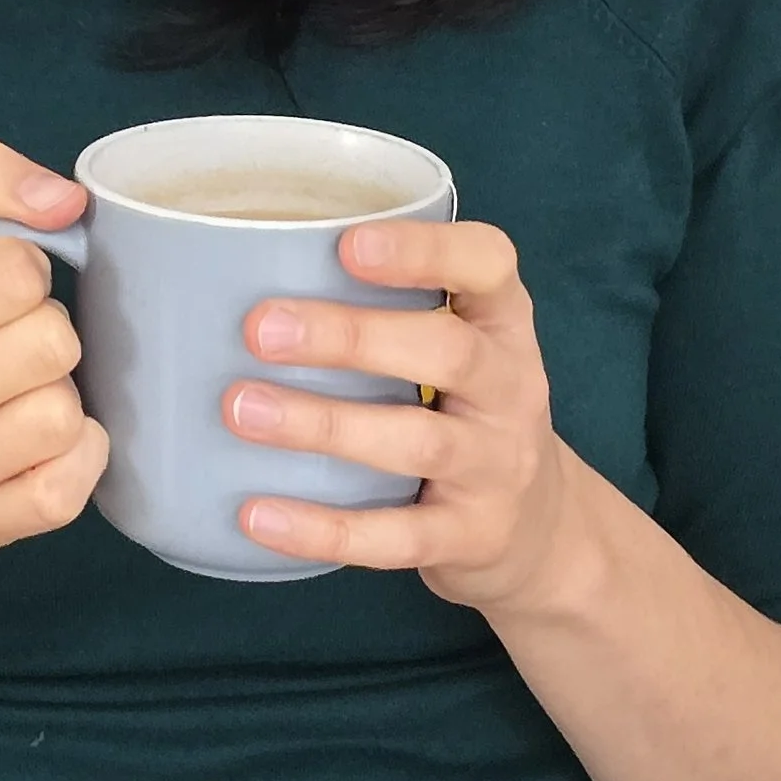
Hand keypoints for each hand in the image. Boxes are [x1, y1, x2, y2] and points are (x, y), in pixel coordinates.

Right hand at [0, 144, 109, 552]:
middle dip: (44, 328)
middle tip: (7, 339)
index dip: (25, 266)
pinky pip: (67, 491)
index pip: (15, 272)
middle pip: (51, 345)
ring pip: (61, 416)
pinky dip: (74, 457)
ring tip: (13, 388)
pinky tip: (36, 437)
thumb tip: (66, 200)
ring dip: (56, 392)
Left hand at [222, 220, 584, 611]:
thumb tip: (237, 278)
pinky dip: (324, 527)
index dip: (424, 250)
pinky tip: (257, 514)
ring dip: (324, 425)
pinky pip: (397, 535)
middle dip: (351, 338)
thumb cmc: (466, 411)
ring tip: (242, 411)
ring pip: (417, 442)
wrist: (542, 527)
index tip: (349, 245)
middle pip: (447, 352)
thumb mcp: (459, 348)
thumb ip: (386, 310)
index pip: (488, 264)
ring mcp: (498, 467)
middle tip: (260, 330)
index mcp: (503, 324)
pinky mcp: (472, 536)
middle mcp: (512, 389)